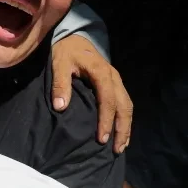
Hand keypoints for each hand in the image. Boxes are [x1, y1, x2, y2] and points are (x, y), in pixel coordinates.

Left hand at [51, 35, 132, 153]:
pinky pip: (124, 103)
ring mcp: (117, 81)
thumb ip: (60, 84)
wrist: (76, 37)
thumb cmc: (67, 51)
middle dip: (122, 129)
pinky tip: (121, 132)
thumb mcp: (59, 64)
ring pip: (128, 105)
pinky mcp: (115, 84)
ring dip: (126, 126)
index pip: (107, 100)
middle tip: (116, 149)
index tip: (101, 138)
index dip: (106, 120)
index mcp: (101, 73)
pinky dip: (124, 119)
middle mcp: (114, 78)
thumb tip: (60, 107)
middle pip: (124, 106)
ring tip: (121, 146)